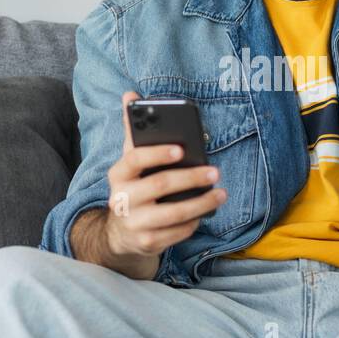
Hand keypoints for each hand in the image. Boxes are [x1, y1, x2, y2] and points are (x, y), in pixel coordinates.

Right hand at [103, 91, 226, 262]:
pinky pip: (177, 233)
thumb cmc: (133, 186)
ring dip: (201, 203)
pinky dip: (194, 223)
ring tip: (220, 193)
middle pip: (160, 185)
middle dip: (191, 178)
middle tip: (215, 172)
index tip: (182, 149)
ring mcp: (134, 223)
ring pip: (173, 214)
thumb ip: (133, 131)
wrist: (120, 232)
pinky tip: (205, 212)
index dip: (158, 154)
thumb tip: (130, 94)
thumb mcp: (130, 161)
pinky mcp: (147, 243)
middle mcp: (122, 199)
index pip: (135, 159)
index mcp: (118, 174)